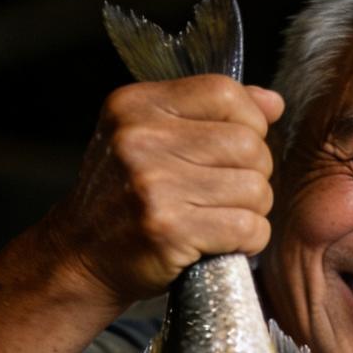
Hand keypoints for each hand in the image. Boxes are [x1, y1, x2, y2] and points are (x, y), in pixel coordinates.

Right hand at [43, 76, 283, 305]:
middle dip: (255, 174)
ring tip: (227, 220)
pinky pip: (247, 228)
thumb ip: (208, 115)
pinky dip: (251, 240)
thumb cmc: (123, 201)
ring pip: (255, 189)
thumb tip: (272, 103)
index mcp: (136, 107)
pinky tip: (229, 244)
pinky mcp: (168, 230)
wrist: (80, 259)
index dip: (250, 122)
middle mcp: (141, 139)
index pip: (224, 93)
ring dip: (254, 211)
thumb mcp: (149, 141)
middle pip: (248, 145)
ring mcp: (153, 185)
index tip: (240, 151)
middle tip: (234, 196)